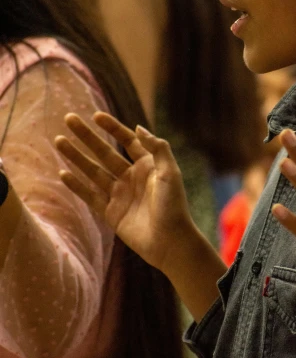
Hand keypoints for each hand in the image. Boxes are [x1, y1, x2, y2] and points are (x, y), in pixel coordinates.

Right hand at [55, 112, 197, 274]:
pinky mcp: (111, 212)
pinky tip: (63, 173)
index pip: (127, 140)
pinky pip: (90, 195)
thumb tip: (137, 127)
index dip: (112, 127)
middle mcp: (131, 177)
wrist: (170, 241)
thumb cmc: (174, 206)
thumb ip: (157, 148)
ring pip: (93, 171)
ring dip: (76, 156)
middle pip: (104, 152)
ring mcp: (120, 194)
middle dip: (87, 136)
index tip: (95, 116)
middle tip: (69, 119)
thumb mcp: (169, 172)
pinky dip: (76, 185)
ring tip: (59, 141)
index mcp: (147, 165)